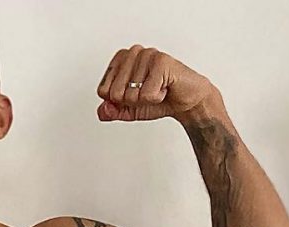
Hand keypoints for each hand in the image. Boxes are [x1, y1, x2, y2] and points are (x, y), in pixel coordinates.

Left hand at [96, 45, 214, 122]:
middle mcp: (132, 53)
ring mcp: (146, 55)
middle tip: (148, 93)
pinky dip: (157, 98)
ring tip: (159, 89)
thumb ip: (112, 111)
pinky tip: (166, 88)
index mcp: (120, 60)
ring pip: (132, 95)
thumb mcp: (129, 109)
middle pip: (115, 93)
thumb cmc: (158, 100)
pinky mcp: (161, 61)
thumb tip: (102, 111)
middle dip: (132, 102)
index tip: (135, 94)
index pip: (103, 91)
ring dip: (147, 100)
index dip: (119, 102)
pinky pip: (147, 94)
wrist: (186, 101)